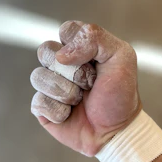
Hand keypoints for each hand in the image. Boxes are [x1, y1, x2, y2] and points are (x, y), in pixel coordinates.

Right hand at [30, 21, 141, 155]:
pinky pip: (39, 102)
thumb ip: (95, 38)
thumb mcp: (121, 57)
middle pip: (46, 51)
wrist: (116, 131)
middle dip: (74, 71)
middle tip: (91, 83)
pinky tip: (71, 114)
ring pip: (39, 77)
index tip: (98, 62)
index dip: (80, 46)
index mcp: (78, 46)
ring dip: (67, 92)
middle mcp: (60, 62)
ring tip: (81, 100)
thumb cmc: (120, 94)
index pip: (66, 30)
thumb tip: (60, 55)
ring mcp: (49, 83)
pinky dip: (60, 111)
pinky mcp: (41, 106)